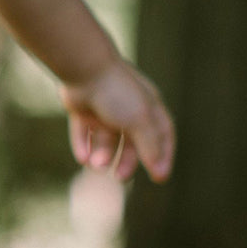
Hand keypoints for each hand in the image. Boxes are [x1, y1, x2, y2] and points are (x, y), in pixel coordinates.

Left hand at [60, 59, 174, 183]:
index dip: (163, 155)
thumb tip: (160, 172)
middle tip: (120, 178)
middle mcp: (128, 108)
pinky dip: (83, 147)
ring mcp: (105, 110)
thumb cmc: (117, 93)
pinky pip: (84, 134)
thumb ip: (150, 146)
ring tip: (96, 163)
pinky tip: (83, 158)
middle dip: (127, 162)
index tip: (160, 176)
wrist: (84, 70)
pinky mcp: (83, 110)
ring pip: (106, 141)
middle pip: (132, 143)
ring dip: (102, 155)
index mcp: (149, 106)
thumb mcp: (139, 120)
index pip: (163, 133)